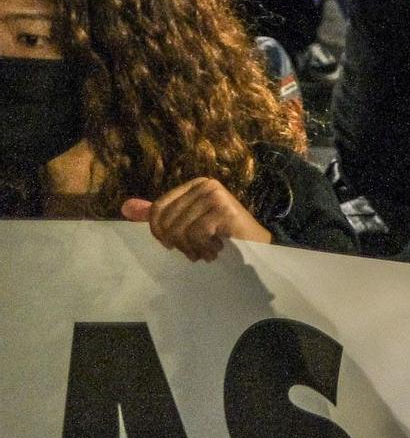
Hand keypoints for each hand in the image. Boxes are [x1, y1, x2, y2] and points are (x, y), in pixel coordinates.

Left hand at [121, 177, 271, 261]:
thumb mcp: (186, 223)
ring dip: (191, 248)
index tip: (174, 245)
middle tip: (194, 250)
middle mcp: (206, 185)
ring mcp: (216, 196)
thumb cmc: (221, 237)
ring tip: (205, 252)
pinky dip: (203, 248)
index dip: (159, 232)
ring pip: (180, 229)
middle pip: (166, 220)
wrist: (257, 248)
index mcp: (195, 185)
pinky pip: (196, 234)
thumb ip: (158, 214)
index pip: (158, 208)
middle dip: (177, 243)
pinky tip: (215, 250)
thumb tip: (124, 208)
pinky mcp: (225, 210)